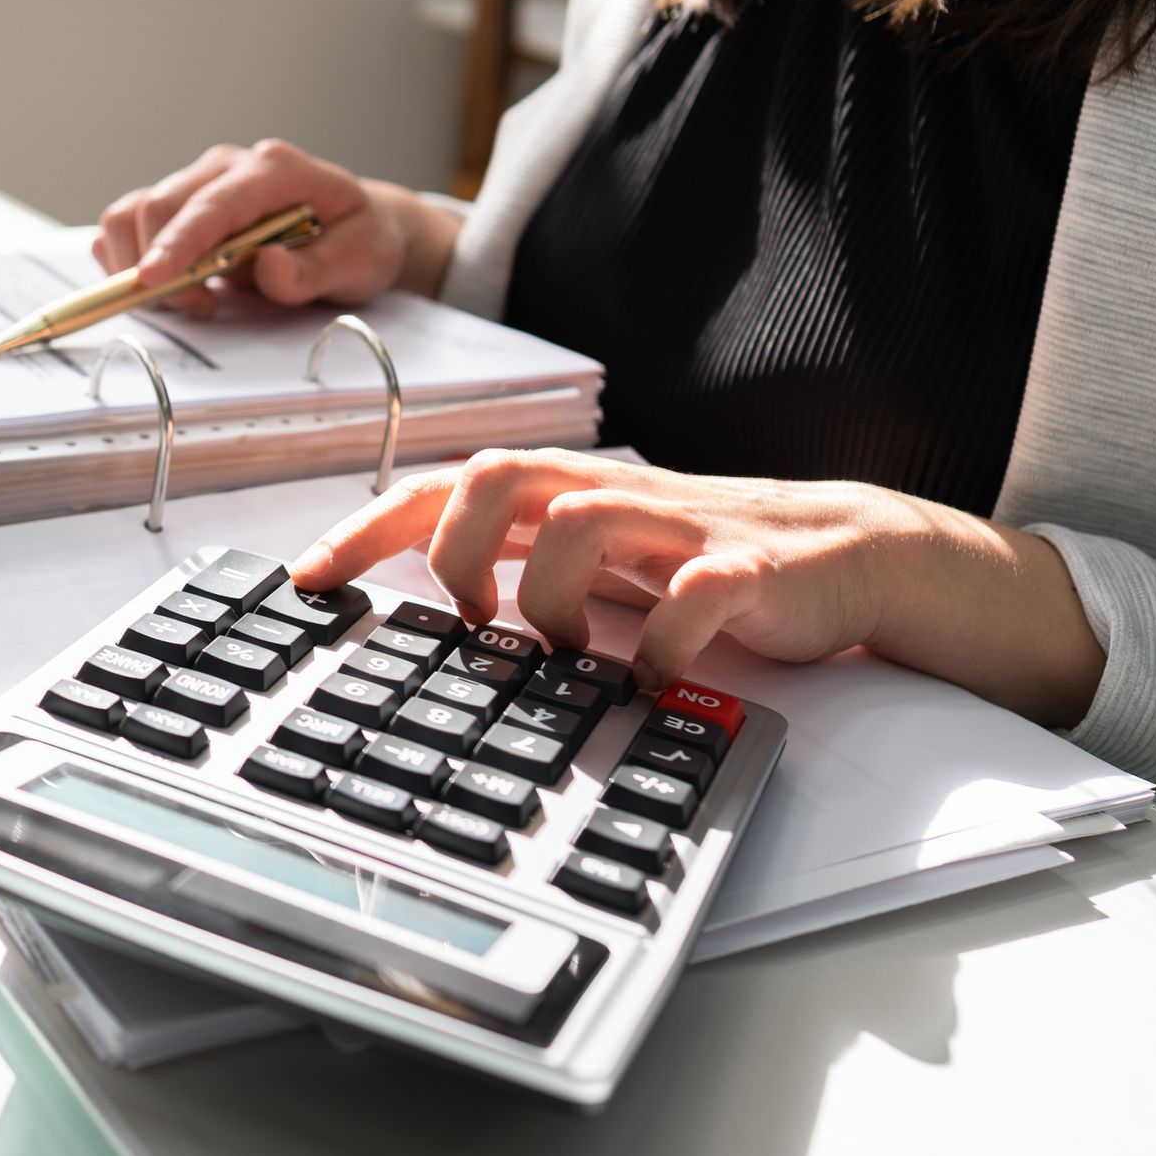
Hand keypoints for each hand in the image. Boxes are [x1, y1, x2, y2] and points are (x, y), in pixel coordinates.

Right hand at [92, 139, 459, 317]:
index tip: (152, 279)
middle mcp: (229, 166)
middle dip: (160, 267)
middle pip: (160, 205)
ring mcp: (201, 182)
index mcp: (275, 170)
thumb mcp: (360, 260)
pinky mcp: (182, 205)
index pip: (213, 204)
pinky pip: (129, 225)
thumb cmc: (359, 239)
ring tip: (194, 299)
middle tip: (200, 308)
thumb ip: (315, 270)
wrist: (357, 227)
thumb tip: (269, 268)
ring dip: (140, 264)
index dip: (178, 242)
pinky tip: (174, 284)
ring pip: (133, 213)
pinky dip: (131, 260)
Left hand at [289, 448, 1105, 724]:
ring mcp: (681, 526)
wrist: (848, 554)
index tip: (307, 579)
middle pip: (501, 475)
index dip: (370, 526)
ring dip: (551, 598)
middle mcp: (613, 498)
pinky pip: (698, 593)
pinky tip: (654, 680)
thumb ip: (522, 567)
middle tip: (467, 618)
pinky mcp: (751, 568)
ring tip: (561, 656)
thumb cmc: (706, 562)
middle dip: (456, 547)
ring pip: (583, 521)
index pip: (447, 486)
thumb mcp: (598, 563)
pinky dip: (664, 642)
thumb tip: (425, 606)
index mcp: (568, 496)